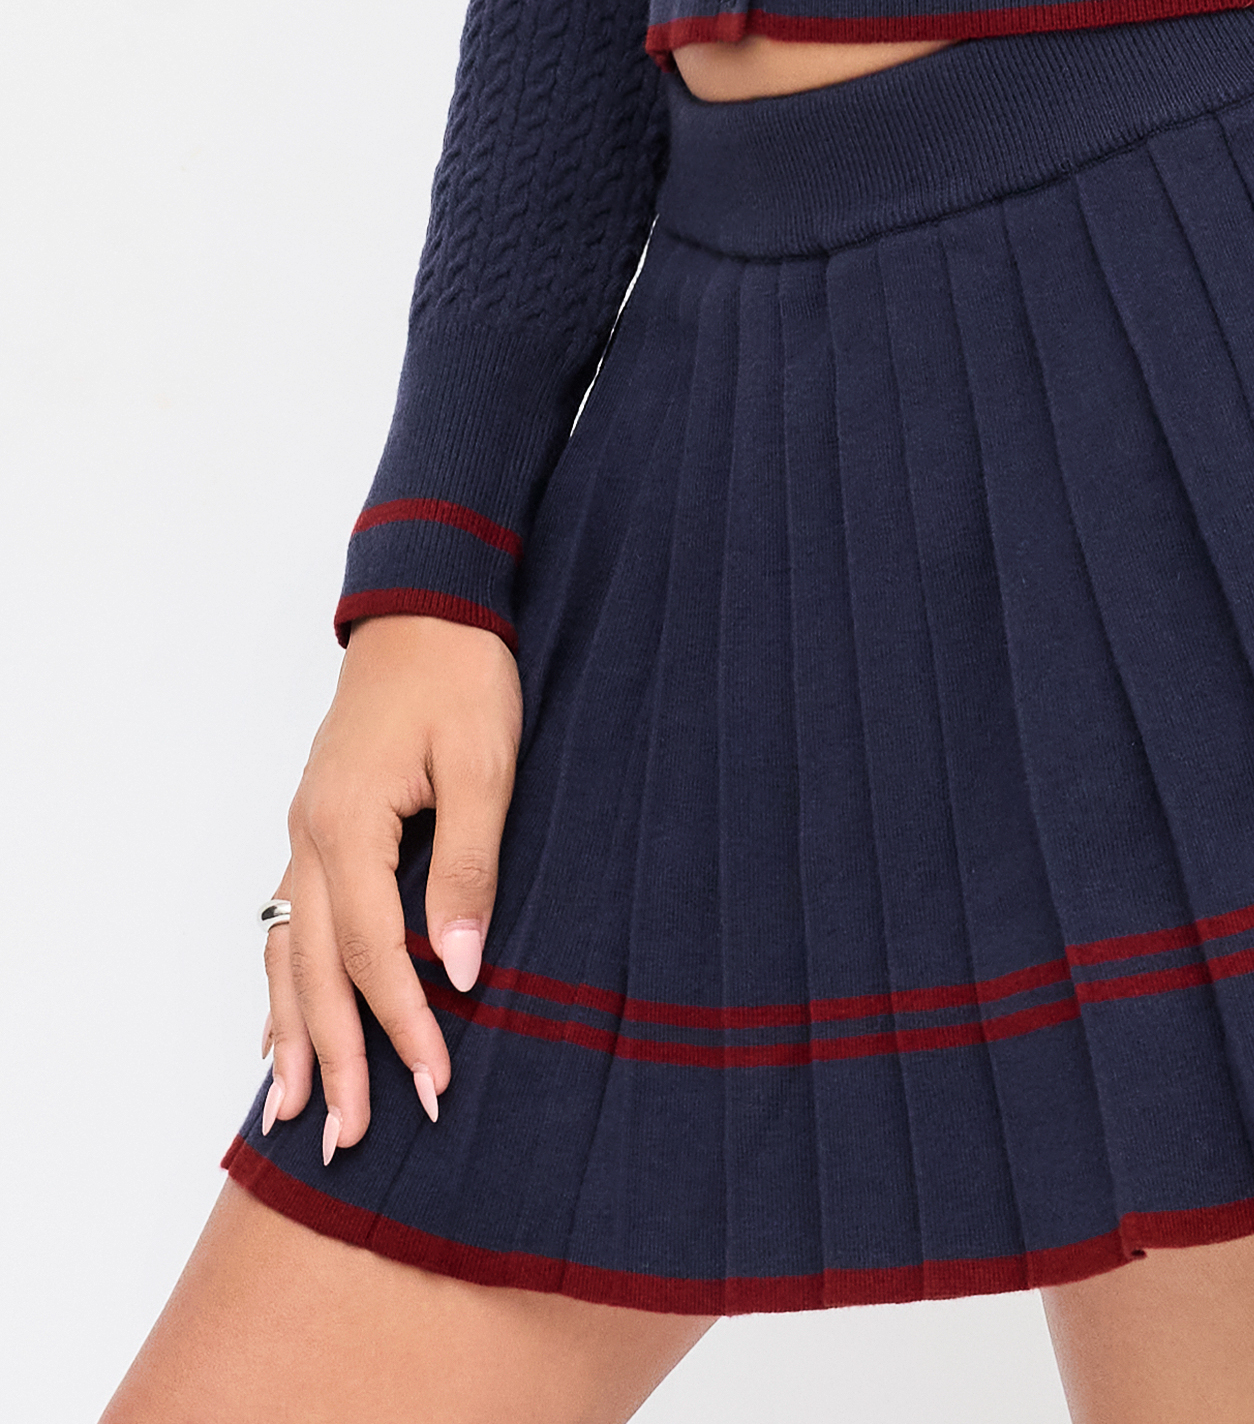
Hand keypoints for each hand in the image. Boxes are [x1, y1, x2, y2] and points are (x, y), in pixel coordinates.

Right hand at [259, 612, 521, 1167]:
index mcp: (349, 822)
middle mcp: (310, 835)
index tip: (435, 1083)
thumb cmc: (465, 674)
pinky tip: (278, 1030)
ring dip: (293, 1034)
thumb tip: (460, 969)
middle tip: (348, 1140)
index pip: (369, 951)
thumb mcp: (485, 765)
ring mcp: (304, 830)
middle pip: (312, 969)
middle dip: (333, 1057)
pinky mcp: (316, 824)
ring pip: (285, 953)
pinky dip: (281, 984)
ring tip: (291, 1113)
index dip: (401, 1022)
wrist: (429, 602)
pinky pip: (286, 922)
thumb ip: (469, 869)